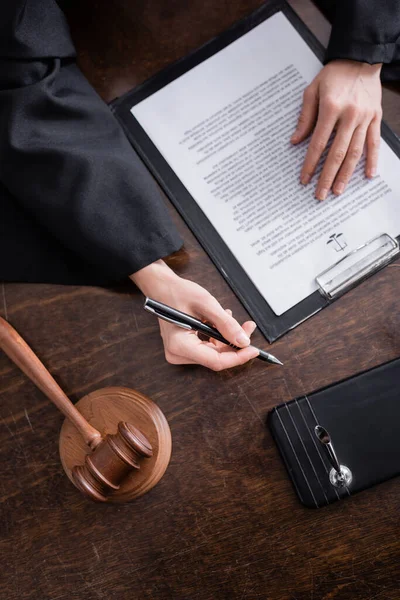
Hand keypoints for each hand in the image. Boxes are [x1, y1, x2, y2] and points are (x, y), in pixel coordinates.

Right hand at [130, 260, 258, 369]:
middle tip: (248, 327)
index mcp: (179, 345)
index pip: (216, 361)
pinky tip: (221, 323)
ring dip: (227, 339)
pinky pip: (208, 348)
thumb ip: (226, 324)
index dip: (238, 357)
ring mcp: (180, 352)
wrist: (163, 288)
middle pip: (216, 358)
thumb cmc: (178, 292)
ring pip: (214, 353)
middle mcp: (178, 353)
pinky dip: (218, 337)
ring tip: (233, 319)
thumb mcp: (206, 304)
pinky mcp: (184, 348)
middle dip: (235, 344)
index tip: (254, 349)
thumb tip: (244, 341)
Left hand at [291, 59, 382, 199]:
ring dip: (346, 174)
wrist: (360, 57)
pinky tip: (367, 175)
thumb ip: (305, 117)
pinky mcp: (376, 117)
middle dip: (327, 176)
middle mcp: (349, 115)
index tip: (304, 179)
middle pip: (337, 153)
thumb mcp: (312, 90)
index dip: (310, 164)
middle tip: (320, 194)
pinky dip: (372, 160)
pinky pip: (374, 142)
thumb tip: (295, 141)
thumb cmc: (334, 74)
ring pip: (355, 152)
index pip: (318, 143)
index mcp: (330, 108)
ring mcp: (365, 117)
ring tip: (338, 191)